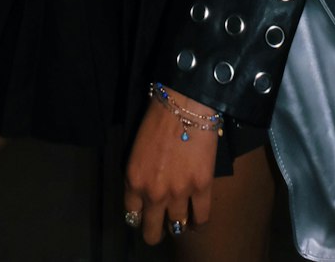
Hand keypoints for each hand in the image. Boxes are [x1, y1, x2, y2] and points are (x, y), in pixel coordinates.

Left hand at [124, 90, 218, 244]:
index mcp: (133, 181)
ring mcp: (178, 192)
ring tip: (184, 218)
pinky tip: (198, 218)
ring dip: (180, 224)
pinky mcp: (201, 187)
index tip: (146, 215)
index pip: (132, 217)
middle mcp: (153, 193)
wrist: (184, 102)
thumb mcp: (137, 151)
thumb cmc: (158, 118)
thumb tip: (147, 192)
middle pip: (152, 232)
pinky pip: (202, 218)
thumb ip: (140, 176)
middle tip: (163, 224)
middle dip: (156, 230)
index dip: (141, 217)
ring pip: (178, 227)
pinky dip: (200, 222)